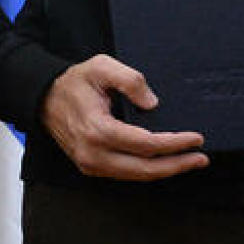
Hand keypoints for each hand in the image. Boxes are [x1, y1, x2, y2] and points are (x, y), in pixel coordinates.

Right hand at [40, 54, 208, 180]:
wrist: (44, 98)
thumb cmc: (74, 82)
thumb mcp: (101, 66)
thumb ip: (129, 79)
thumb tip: (152, 103)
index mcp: (97, 129)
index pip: (146, 144)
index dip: (174, 143)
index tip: (195, 137)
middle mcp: (93, 153)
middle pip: (145, 168)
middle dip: (177, 164)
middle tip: (200, 157)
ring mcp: (90, 164)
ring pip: (137, 176)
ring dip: (165, 171)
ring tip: (188, 162)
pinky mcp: (91, 167)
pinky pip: (126, 174)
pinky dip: (148, 170)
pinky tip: (163, 163)